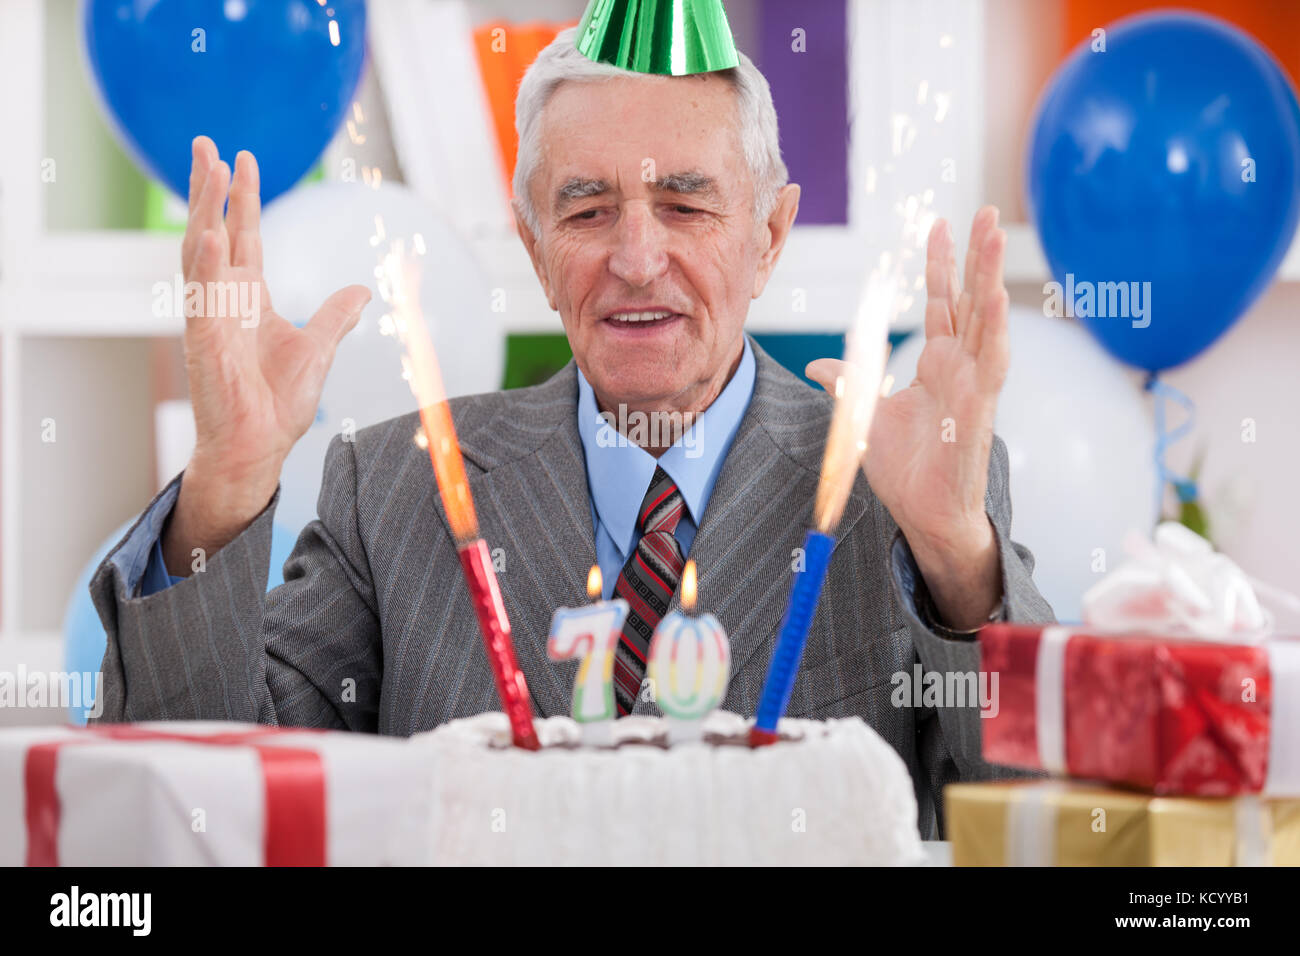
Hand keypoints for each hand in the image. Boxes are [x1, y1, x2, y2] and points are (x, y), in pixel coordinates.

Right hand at [163, 136, 371, 573]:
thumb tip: (363, 289)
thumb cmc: (279, 403)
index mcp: (247, 299)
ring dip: (205, 210)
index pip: (244, 237)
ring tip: (209, 169)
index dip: (243, 200)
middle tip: (206, 143)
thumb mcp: (318, 347)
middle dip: (212, 188)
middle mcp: (223, 301)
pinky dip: (207, 263)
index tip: (241, 159)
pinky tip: (210, 232)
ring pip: (201, 252)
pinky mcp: (205, 341)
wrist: (258, 447)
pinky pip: (202, 294)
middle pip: (214, 231)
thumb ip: (335, 315)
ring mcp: (210, 318)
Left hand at [807, 206, 1009, 626]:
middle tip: (982, 211)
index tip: (938, 227)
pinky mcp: (981, 409)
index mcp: (939, 364)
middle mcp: (962, 367)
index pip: (943, 303)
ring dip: (991, 278)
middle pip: (972, 299)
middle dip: (976, 255)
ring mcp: (975, 385)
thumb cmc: (906, 468)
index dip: (942, 266)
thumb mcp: (865, 416)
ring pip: (988, 320)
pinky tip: (997, 299)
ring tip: (993, 237)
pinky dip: (995, 331)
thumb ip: (848, 384)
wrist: (925, 514)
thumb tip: (817, 366)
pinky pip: (992, 364)